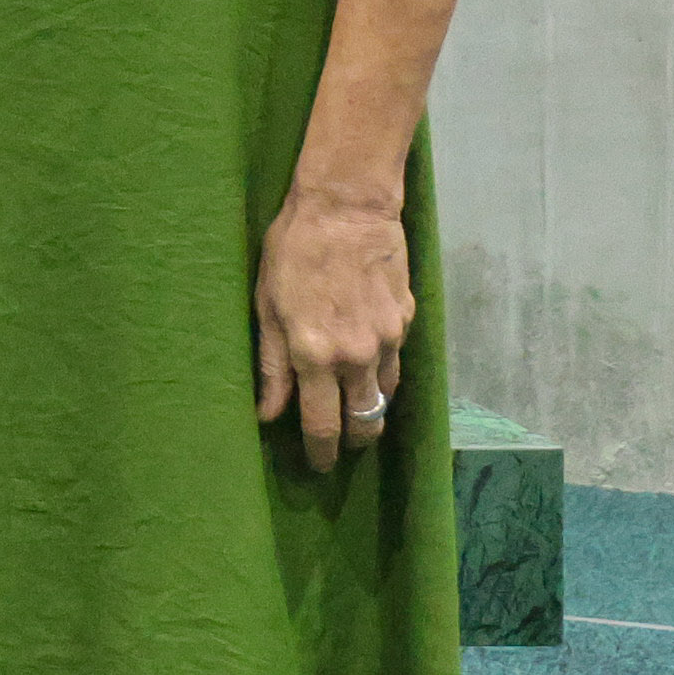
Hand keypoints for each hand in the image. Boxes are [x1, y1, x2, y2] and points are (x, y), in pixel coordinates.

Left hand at [254, 181, 417, 471]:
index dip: (321, 452)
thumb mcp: (267, 306)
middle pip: (364, 422)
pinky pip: (396, 365)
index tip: (318, 466)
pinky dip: (383, 376)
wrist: (346, 208)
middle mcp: (357, 356)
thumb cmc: (293, 250)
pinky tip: (369, 372)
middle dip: (353, 441)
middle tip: (341, 447)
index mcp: (315, 355)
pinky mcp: (406, 322)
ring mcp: (388, 340)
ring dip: (371, 411)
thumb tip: (268, 414)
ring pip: (385, 397)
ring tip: (355, 414)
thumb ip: (270, 365)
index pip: (323, 425)